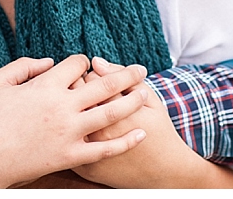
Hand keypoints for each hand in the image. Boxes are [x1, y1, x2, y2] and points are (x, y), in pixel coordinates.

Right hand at [0, 55, 149, 187]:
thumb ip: (23, 66)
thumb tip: (48, 61)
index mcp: (45, 85)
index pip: (77, 63)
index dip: (84, 62)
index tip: (86, 65)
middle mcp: (62, 106)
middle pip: (103, 84)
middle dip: (125, 74)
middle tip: (141, 69)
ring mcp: (69, 132)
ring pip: (110, 113)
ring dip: (131, 101)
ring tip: (145, 93)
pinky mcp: (70, 155)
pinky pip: (104, 148)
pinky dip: (125, 140)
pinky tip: (140, 132)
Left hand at [73, 58, 232, 188]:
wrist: (164, 171)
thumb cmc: (159, 130)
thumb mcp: (149, 99)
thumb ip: (123, 78)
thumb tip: (96, 62)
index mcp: (115, 111)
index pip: (90, 78)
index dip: (96, 76)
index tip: (103, 81)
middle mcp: (99, 132)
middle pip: (74, 96)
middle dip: (79, 88)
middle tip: (91, 92)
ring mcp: (90, 152)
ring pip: (68, 119)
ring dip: (72, 109)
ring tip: (85, 108)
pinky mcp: (84, 167)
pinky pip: (69, 143)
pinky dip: (72, 133)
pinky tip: (83, 127)